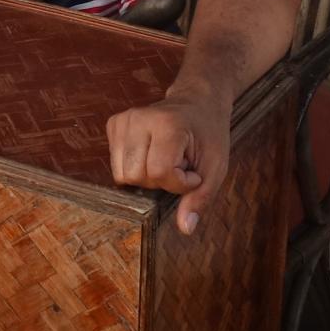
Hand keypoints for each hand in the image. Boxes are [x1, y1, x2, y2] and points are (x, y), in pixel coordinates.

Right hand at [105, 88, 231, 235]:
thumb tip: (185, 228)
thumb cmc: (209, 134)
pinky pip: (116, 165)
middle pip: (136, 176)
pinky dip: (134, 167)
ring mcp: (123, 120)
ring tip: (163, 158)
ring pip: (122, 174)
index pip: (159, 171)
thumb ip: (201, 197)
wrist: (198, 102)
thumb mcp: (215, 166)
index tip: (192, 171)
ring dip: (145, 176)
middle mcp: (138, 118)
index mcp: (167, 124)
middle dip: (159, 181)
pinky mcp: (114, 124)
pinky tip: (150, 153)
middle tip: (178, 164)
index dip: (178, 182)